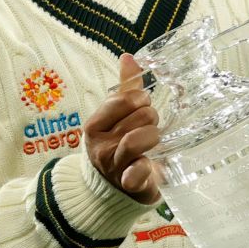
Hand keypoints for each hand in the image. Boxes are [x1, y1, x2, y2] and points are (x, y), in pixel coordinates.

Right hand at [84, 53, 161, 200]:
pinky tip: (148, 165)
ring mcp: (112, 165)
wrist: (112, 191)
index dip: (140, 100)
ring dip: (153, 137)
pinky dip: (145, 167)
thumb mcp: (117, 117)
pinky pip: (138, 171)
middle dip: (151, 118)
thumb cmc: (117, 147)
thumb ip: (124, 89)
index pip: (122, 99)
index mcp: (94, 125)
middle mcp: (99, 144)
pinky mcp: (128, 184)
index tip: (142, 107)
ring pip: (138, 139)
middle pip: (138, 117)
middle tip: (149, 127)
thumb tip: (128, 57)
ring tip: (153, 142)